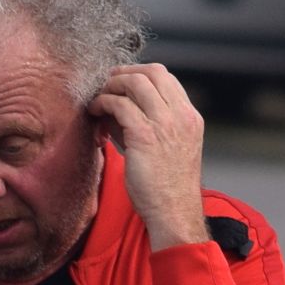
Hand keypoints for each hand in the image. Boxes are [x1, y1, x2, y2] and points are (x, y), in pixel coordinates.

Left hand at [90, 62, 209, 250]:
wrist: (174, 213)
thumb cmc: (166, 187)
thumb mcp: (167, 148)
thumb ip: (149, 124)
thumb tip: (115, 108)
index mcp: (190, 117)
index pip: (165, 77)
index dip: (139, 75)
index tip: (120, 85)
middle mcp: (181, 115)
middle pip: (152, 72)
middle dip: (124, 73)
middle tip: (105, 86)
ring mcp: (165, 123)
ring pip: (135, 82)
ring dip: (111, 86)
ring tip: (98, 101)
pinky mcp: (145, 135)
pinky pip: (119, 104)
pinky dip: (103, 103)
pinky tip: (94, 113)